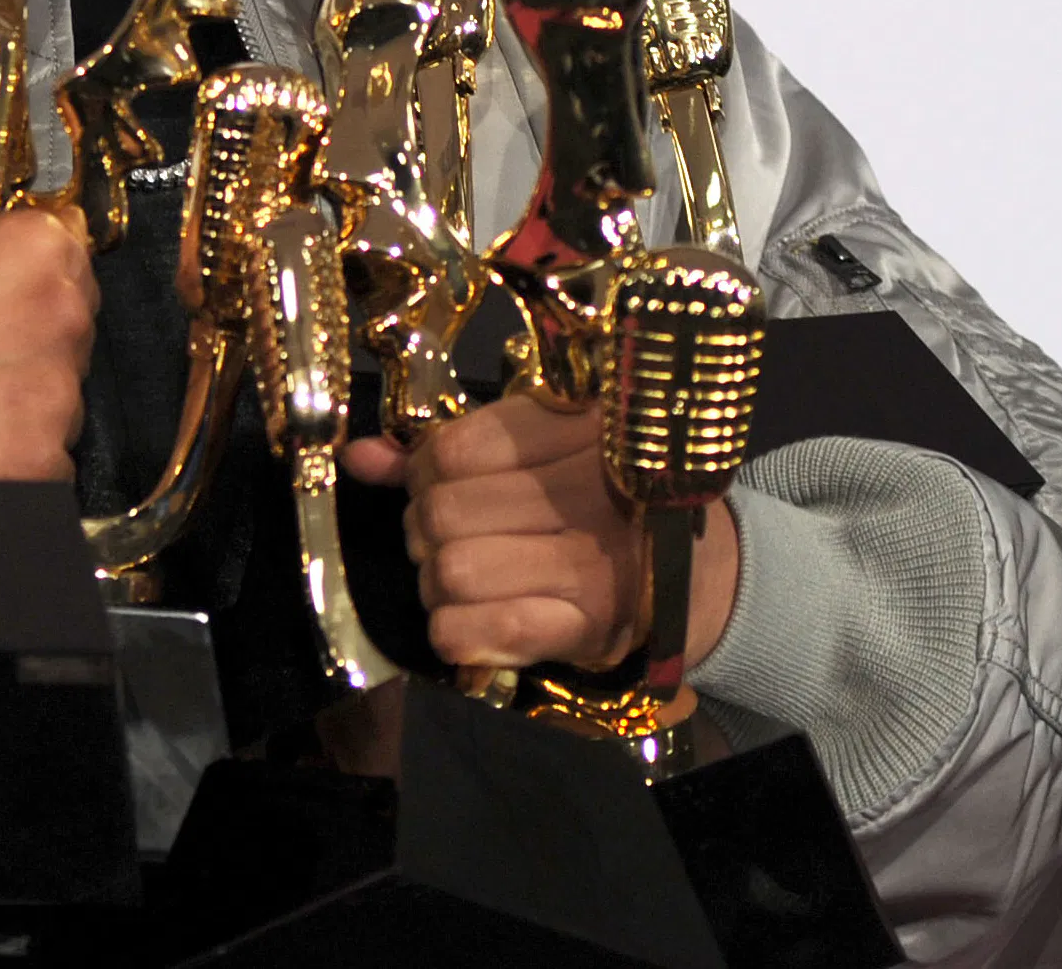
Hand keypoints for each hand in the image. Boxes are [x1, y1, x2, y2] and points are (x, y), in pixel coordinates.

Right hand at [0, 208, 95, 479]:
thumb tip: (1, 230)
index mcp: (35, 251)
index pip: (71, 247)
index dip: (33, 270)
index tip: (4, 289)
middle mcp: (60, 322)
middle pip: (73, 325)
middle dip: (32, 335)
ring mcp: (53, 404)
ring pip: (63, 396)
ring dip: (25, 398)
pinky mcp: (36, 471)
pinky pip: (46, 460)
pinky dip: (12, 455)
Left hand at [341, 394, 738, 672]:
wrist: (702, 577)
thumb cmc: (611, 499)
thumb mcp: (546, 448)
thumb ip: (447, 448)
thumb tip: (359, 456)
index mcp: (581, 431)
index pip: (452, 451)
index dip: (426, 473)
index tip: (443, 484)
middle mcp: (589, 493)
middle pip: (442, 514)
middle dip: (425, 531)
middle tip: (449, 538)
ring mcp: (592, 565)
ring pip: (451, 572)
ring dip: (438, 583)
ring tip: (463, 577)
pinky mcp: (589, 627)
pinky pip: (479, 630)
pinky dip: (455, 630)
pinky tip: (472, 619)